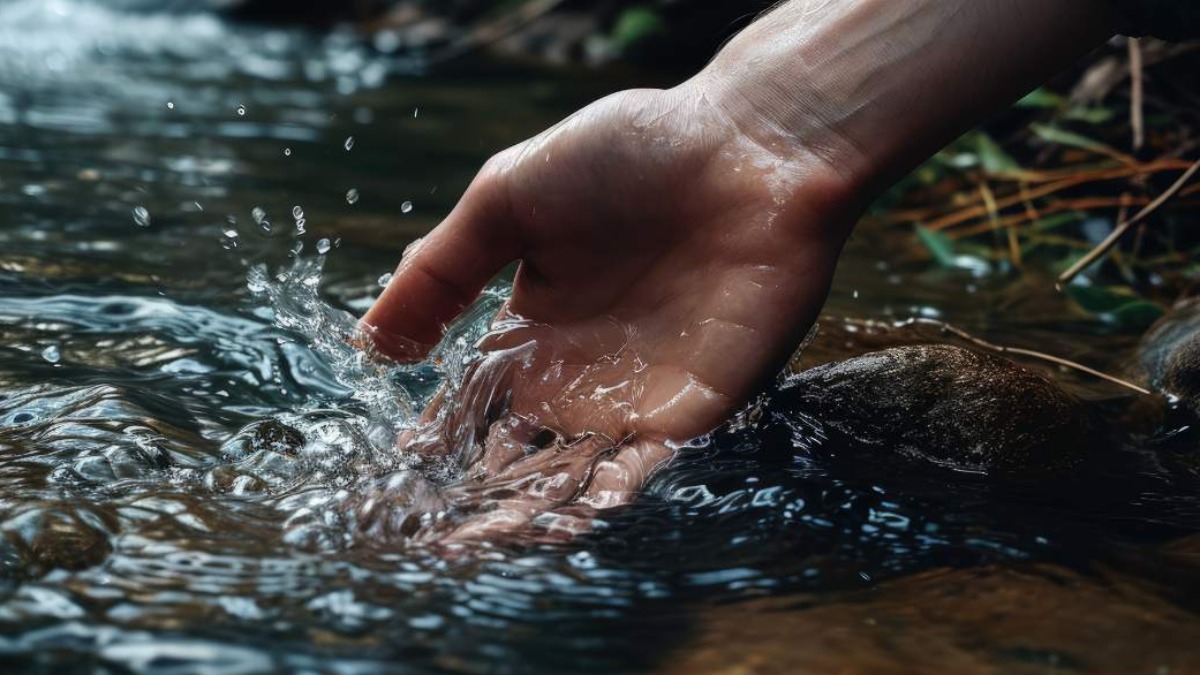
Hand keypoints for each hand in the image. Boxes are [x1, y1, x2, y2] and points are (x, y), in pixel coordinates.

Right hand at [361, 82, 857, 540]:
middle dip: (472, 498)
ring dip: (526, 512)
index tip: (391, 481)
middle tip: (424, 536)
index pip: (473, 402)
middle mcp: (580, 371)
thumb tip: (368, 345)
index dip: (434, 443)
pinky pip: (643, 470)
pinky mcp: (693, 409)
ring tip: (472, 545)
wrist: (748, 151)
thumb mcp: (505, 199)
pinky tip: (564, 521)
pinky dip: (604, 499)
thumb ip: (438, 271)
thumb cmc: (629, 157)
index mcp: (533, 325)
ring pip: (572, 474)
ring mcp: (636, 394)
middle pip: (516, 454)